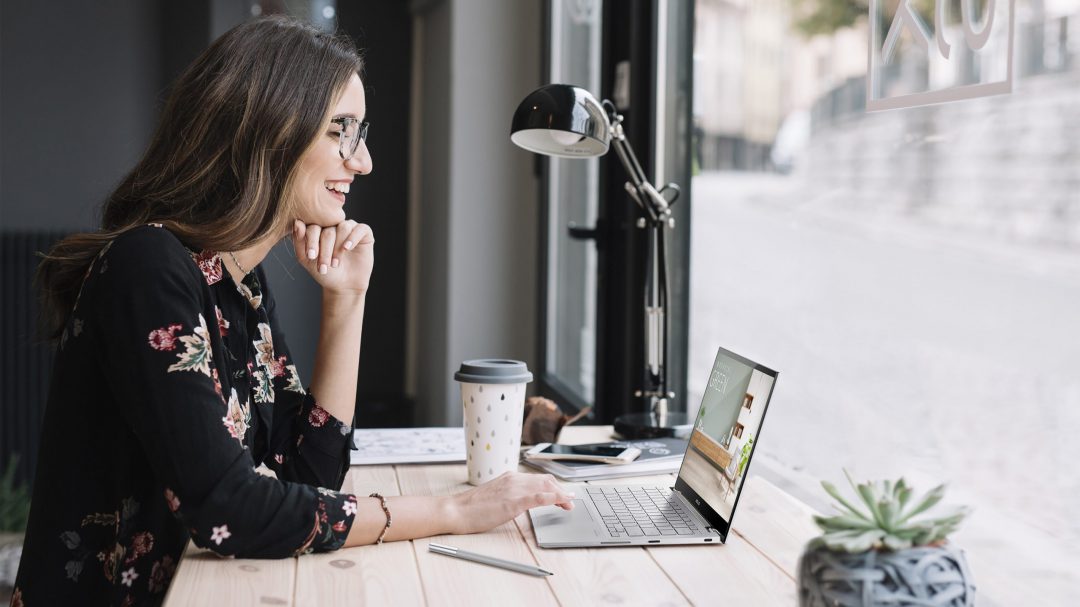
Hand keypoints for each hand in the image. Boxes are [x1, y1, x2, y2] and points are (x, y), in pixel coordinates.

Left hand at [291, 219, 373, 293]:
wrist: (344, 285)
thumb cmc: (325, 271)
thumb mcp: (307, 259)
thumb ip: (299, 241)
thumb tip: (297, 222)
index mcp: (319, 228)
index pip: (313, 226)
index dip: (311, 241)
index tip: (311, 256)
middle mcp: (334, 225)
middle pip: (328, 230)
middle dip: (325, 249)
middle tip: (324, 266)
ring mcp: (350, 227)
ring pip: (343, 227)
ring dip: (338, 247)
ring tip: (335, 263)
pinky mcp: (364, 232)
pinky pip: (360, 228)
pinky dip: (353, 238)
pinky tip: (347, 248)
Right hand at [445, 472, 575, 534]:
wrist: (456, 510)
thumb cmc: (471, 507)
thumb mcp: (494, 496)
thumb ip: (508, 494)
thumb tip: (521, 501)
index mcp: (509, 477)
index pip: (538, 479)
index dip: (553, 486)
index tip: (562, 494)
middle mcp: (514, 479)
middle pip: (546, 481)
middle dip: (560, 490)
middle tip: (570, 501)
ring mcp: (514, 489)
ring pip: (546, 487)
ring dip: (561, 495)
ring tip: (570, 504)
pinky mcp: (513, 501)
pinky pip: (540, 497)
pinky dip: (555, 498)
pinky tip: (563, 501)